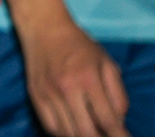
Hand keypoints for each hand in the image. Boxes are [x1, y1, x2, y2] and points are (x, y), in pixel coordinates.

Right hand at [21, 19, 130, 136]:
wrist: (44, 27)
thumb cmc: (80, 45)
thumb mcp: (107, 63)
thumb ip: (118, 95)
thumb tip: (119, 122)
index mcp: (88, 78)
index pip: (107, 120)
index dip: (120, 136)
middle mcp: (66, 88)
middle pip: (86, 132)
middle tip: (106, 135)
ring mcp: (48, 93)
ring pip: (67, 133)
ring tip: (92, 132)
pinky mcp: (35, 95)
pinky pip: (50, 126)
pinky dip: (64, 133)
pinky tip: (73, 129)